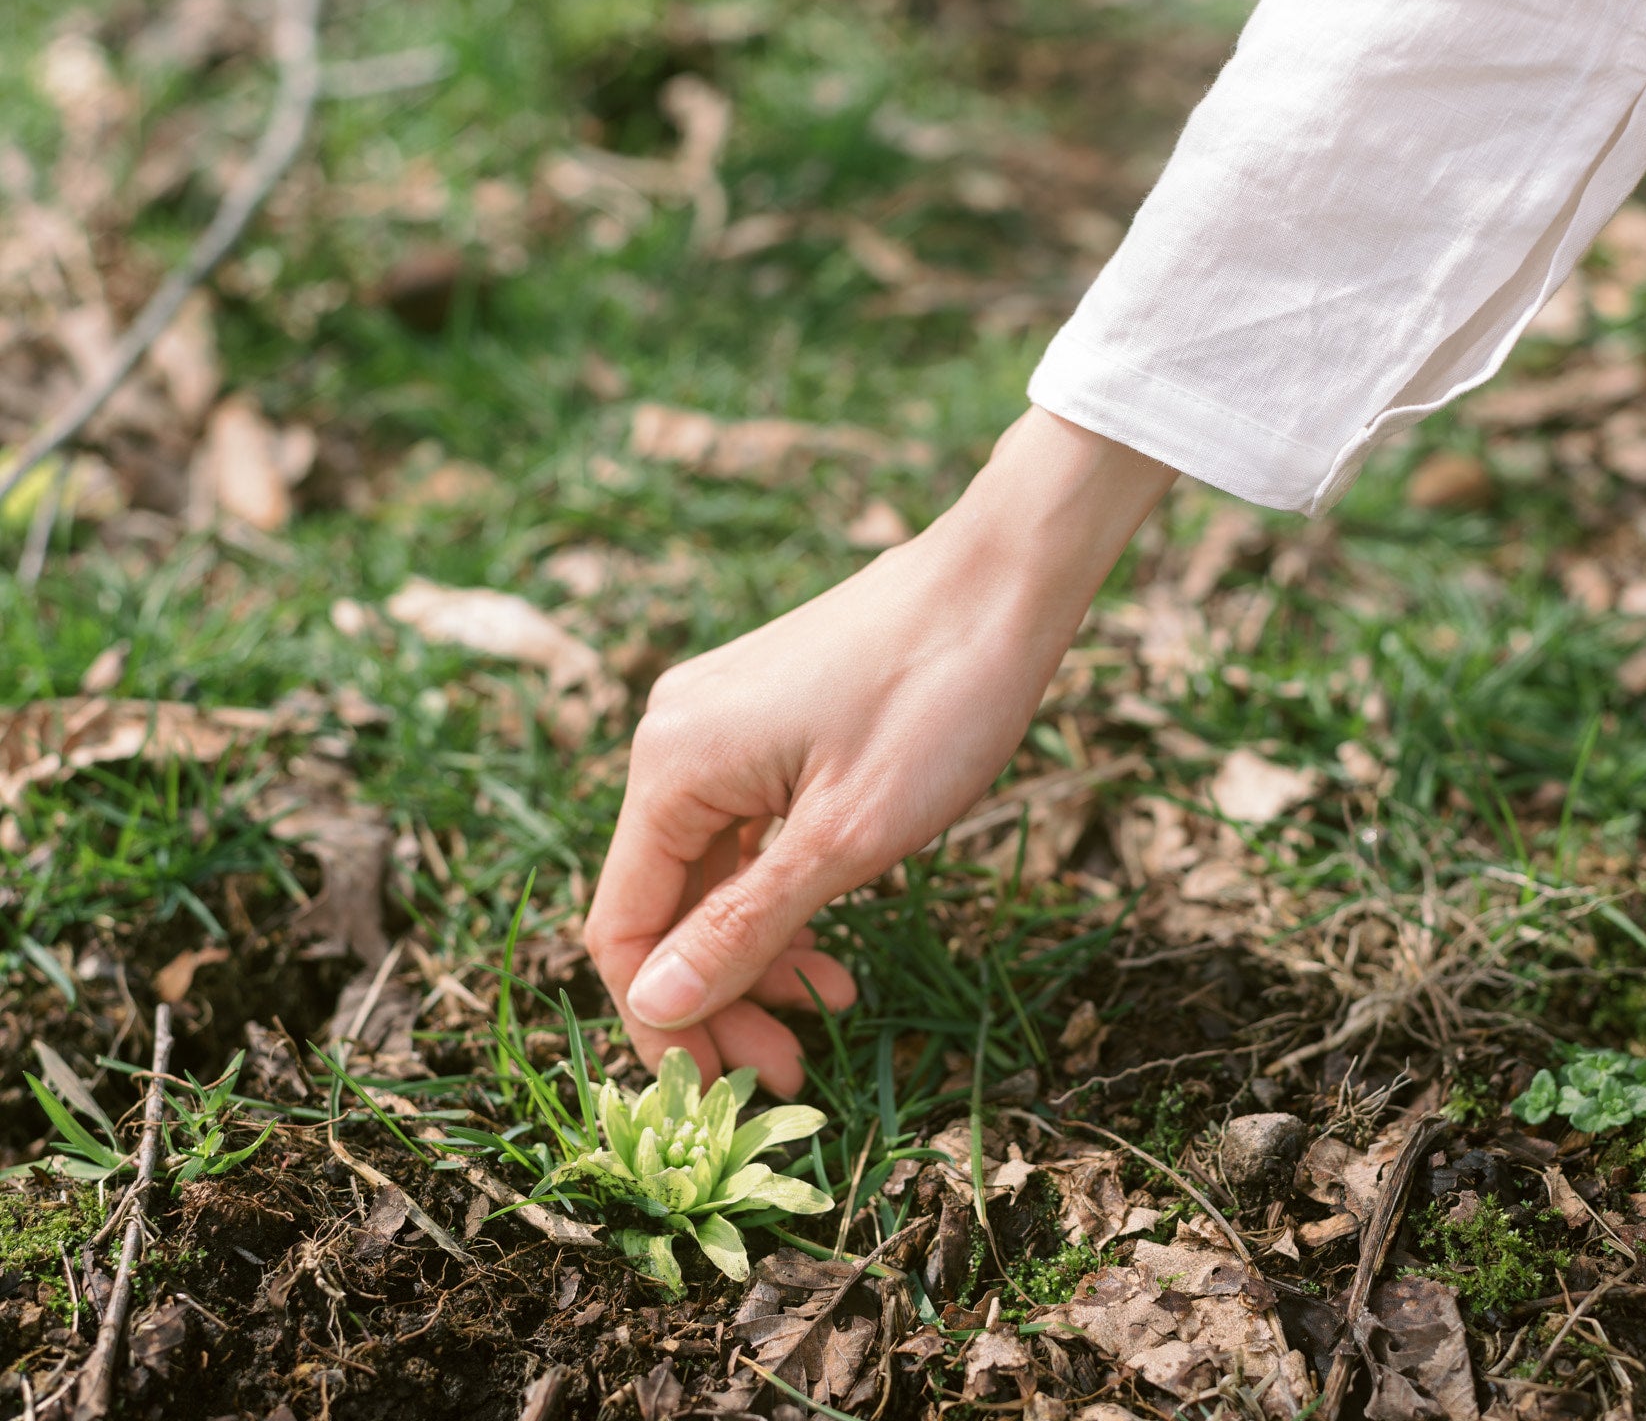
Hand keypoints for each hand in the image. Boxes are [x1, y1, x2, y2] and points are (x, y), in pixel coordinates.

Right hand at [584, 406, 1175, 1095]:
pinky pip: (745, 828)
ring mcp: (717, 721)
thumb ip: (744, 929)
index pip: (623, 930)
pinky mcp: (764, 715)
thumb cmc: (937, 702)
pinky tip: (833, 935)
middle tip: (793, 1065)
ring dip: (759, 950)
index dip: (666, 1020)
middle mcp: (671, 738)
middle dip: (721, 994)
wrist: (1005, 578)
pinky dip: (779, 889)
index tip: (732, 1084)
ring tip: (836, 1002)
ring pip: (710, 871)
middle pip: (664, 904)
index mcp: (670, 767)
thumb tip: (653, 1007)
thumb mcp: (846, 839)